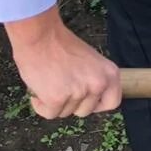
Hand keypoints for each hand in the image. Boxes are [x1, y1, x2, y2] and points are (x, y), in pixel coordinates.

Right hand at [4, 6, 120, 118]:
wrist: (41, 36)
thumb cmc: (62, 45)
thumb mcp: (91, 61)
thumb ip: (94, 79)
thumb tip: (90, 98)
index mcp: (110, 74)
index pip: (112, 102)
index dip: (97, 105)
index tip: (85, 102)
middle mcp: (98, 84)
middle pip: (85, 111)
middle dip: (71, 103)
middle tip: (60, 87)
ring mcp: (79, 92)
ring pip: (66, 113)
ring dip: (55, 103)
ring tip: (49, 83)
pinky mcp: (57, 99)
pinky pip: (50, 114)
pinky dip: (41, 106)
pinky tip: (38, 91)